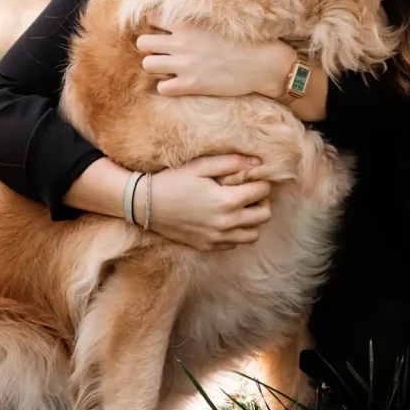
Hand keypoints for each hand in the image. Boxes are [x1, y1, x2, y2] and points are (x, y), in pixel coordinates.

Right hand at [133, 154, 271, 251]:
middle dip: (262, 201)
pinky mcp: (208, 246)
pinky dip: (237, 232)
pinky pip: (235, 244)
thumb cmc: (172, 181)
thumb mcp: (200, 166)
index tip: (254, 176)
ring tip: (240, 207)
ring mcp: (217, 238)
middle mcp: (226, 224)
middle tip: (251, 191)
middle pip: (264, 216)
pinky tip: (226, 219)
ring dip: (252, 220)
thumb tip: (257, 162)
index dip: (262, 181)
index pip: (262, 191)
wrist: (145, 205)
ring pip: (253, 234)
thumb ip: (231, 163)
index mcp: (227, 201)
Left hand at [136, 22, 294, 98]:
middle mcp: (181, 43)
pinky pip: (162, 87)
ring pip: (147, 64)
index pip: (151, 17)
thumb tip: (176, 21)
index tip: (163, 30)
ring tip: (170, 67)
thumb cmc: (245, 40)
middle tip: (164, 51)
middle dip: (150, 46)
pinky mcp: (191, 85)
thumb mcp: (216, 22)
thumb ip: (194, 21)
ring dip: (156, 66)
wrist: (263, 64)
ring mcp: (184, 65)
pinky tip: (179, 83)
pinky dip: (167, 86)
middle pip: (142, 42)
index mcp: (187, 23)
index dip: (154, 24)